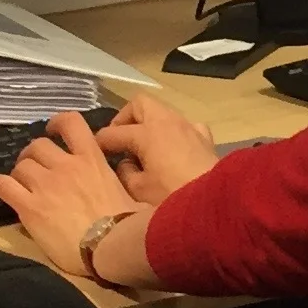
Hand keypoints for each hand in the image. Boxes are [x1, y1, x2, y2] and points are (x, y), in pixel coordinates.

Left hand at [0, 112, 138, 272]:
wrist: (109, 247)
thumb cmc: (128, 224)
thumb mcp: (132, 192)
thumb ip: (124, 180)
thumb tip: (132, 181)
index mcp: (92, 159)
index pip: (71, 124)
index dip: (57, 123)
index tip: (52, 130)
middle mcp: (66, 165)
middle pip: (38, 146)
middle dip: (33, 154)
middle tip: (34, 167)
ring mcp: (45, 184)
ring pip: (21, 165)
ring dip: (18, 173)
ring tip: (20, 183)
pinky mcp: (29, 206)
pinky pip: (3, 185)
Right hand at [95, 94, 219, 204]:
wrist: (216, 203)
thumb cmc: (172, 197)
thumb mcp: (139, 191)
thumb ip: (125, 174)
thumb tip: (125, 164)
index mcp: (147, 132)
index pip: (114, 132)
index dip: (100, 141)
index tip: (92, 150)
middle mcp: (168, 121)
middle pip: (140, 103)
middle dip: (125, 118)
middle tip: (119, 139)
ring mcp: (189, 127)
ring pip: (164, 112)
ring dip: (149, 124)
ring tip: (142, 147)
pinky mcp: (205, 138)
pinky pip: (185, 126)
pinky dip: (174, 133)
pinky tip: (172, 150)